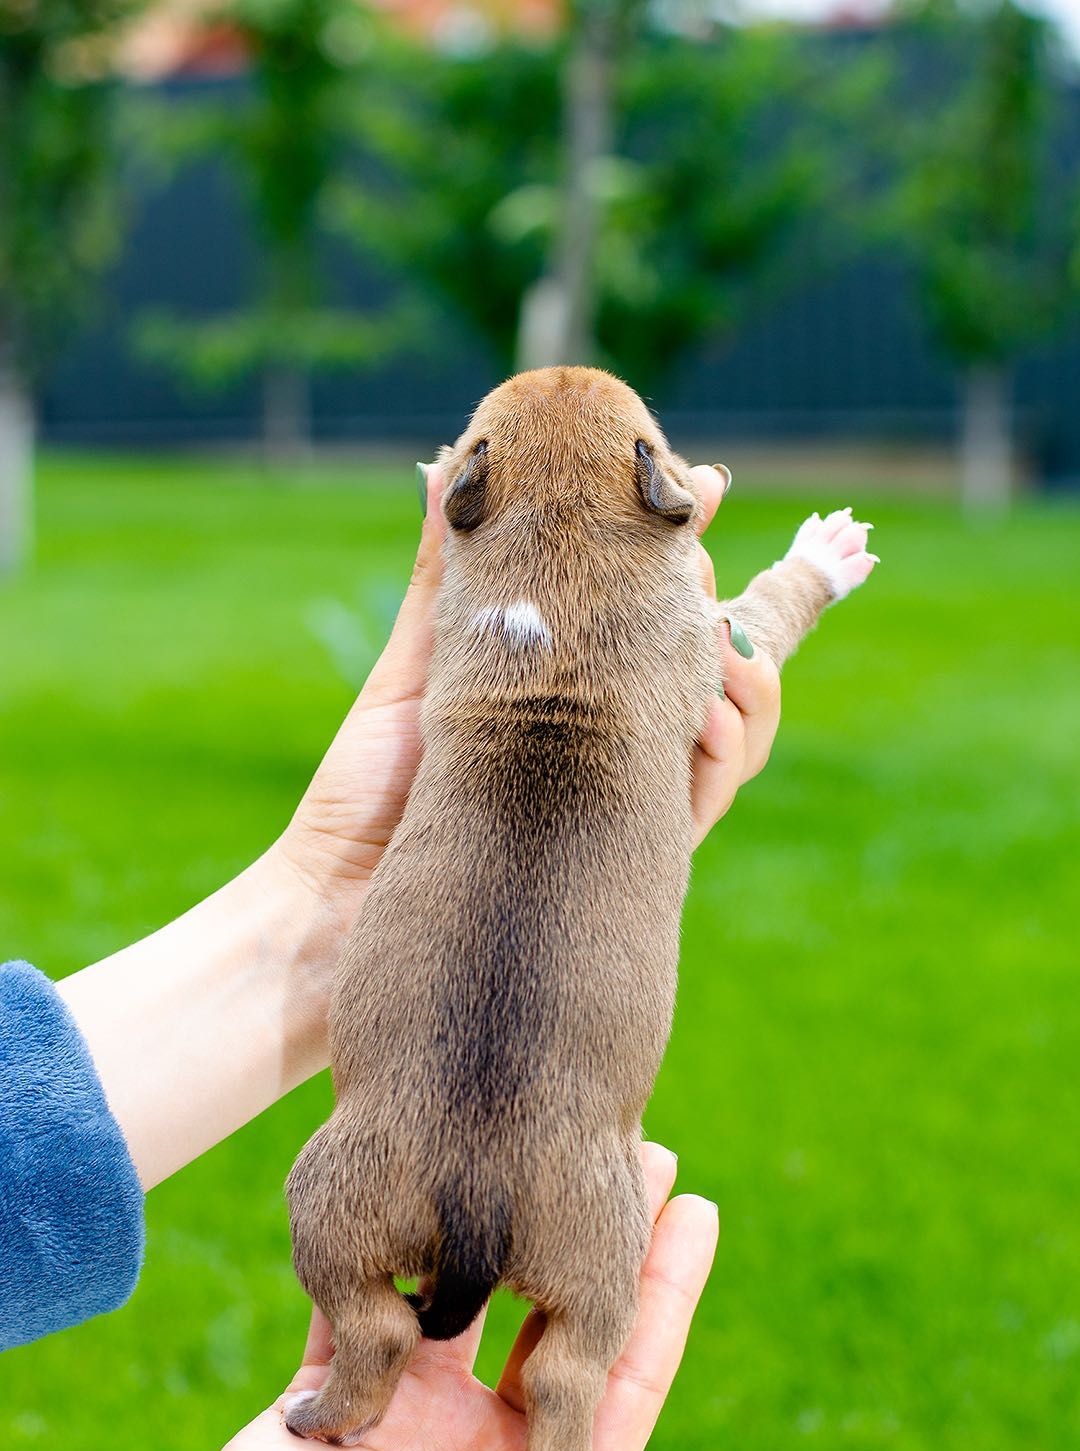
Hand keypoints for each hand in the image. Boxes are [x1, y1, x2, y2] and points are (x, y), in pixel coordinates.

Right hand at [145, 1146, 734, 1450]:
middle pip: (548, 1317)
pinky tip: (420, 1184)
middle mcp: (475, 1440)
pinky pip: (364, 1308)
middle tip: (624, 1153)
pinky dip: (386, 1253)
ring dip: (489, 1230)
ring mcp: (406, 1414)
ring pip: (461, 1297)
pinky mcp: (337, 1396)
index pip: (618, 1370)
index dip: (663, 1292)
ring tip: (526, 1150)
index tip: (695, 1208)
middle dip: (584, 1239)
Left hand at [277, 463, 781, 920]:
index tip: (700, 486)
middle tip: (702, 569)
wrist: (337, 905)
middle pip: (714, 672)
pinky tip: (710, 718)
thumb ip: (450, 578)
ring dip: (744, 680)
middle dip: (728, 611)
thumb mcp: (416, 668)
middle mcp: (608, 747)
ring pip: (730, 734)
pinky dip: (720, 754)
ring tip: (719, 642)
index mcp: (570, 697)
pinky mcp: (628, 857)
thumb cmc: (366, 791)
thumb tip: (449, 465)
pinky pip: (701, 801)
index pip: (654, 620)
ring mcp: (622, 801)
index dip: (689, 558)